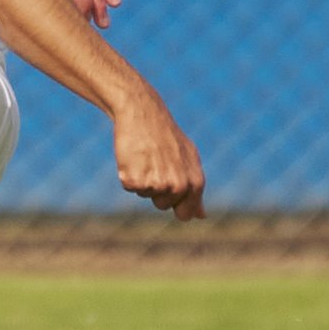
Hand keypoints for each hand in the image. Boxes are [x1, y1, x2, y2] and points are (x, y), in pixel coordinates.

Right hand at [112, 92, 205, 219]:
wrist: (142, 113)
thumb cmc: (166, 137)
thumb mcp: (189, 159)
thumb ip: (195, 189)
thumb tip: (201, 216)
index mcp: (195, 183)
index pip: (185, 214)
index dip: (175, 203)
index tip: (169, 185)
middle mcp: (177, 186)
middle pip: (162, 205)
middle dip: (156, 189)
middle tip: (156, 162)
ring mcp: (156, 184)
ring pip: (144, 195)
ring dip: (142, 179)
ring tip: (146, 156)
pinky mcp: (134, 180)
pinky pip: (129, 187)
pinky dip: (127, 174)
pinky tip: (134, 156)